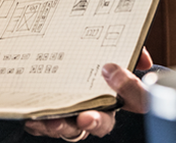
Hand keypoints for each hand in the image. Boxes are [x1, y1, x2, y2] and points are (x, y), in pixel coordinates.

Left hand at [25, 51, 151, 136]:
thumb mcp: (113, 47)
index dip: (129, 95)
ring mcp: (75, 115)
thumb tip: (143, 60)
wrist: (61, 51)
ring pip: (73, 128)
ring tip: (52, 120)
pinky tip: (32, 119)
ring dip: (63, 126)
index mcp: (115, 92)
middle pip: (102, 123)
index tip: (118, 84)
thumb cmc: (90, 54)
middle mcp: (97, 107)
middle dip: (94, 122)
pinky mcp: (55, 117)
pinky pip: (49, 126)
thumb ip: (131, 49)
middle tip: (85, 117)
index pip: (133, 100)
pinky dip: (40, 124)